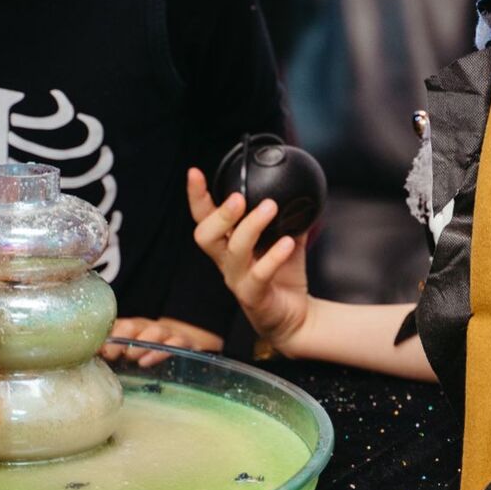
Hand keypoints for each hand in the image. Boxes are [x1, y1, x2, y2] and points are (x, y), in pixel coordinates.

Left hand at [101, 316, 222, 367]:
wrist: (183, 346)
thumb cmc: (148, 354)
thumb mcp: (129, 353)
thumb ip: (109, 354)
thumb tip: (84, 359)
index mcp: (132, 329)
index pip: (117, 325)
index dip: (107, 335)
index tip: (98, 349)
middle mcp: (148, 329)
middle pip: (135, 325)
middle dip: (123, 337)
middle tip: (112, 354)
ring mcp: (167, 335)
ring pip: (156, 331)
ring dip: (142, 343)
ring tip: (132, 358)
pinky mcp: (184, 344)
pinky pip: (176, 343)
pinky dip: (161, 351)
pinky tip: (147, 362)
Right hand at [188, 167, 309, 353]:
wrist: (296, 317)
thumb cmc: (283, 275)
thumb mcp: (281, 237)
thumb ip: (284, 215)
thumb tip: (296, 189)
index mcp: (227, 245)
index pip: (204, 217)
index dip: (196, 196)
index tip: (194, 172)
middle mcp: (226, 262)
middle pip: (205, 236)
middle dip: (220, 213)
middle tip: (239, 197)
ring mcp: (238, 280)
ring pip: (234, 252)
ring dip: (251, 226)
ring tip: (270, 207)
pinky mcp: (254, 298)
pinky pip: (259, 275)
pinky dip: (274, 256)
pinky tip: (287, 243)